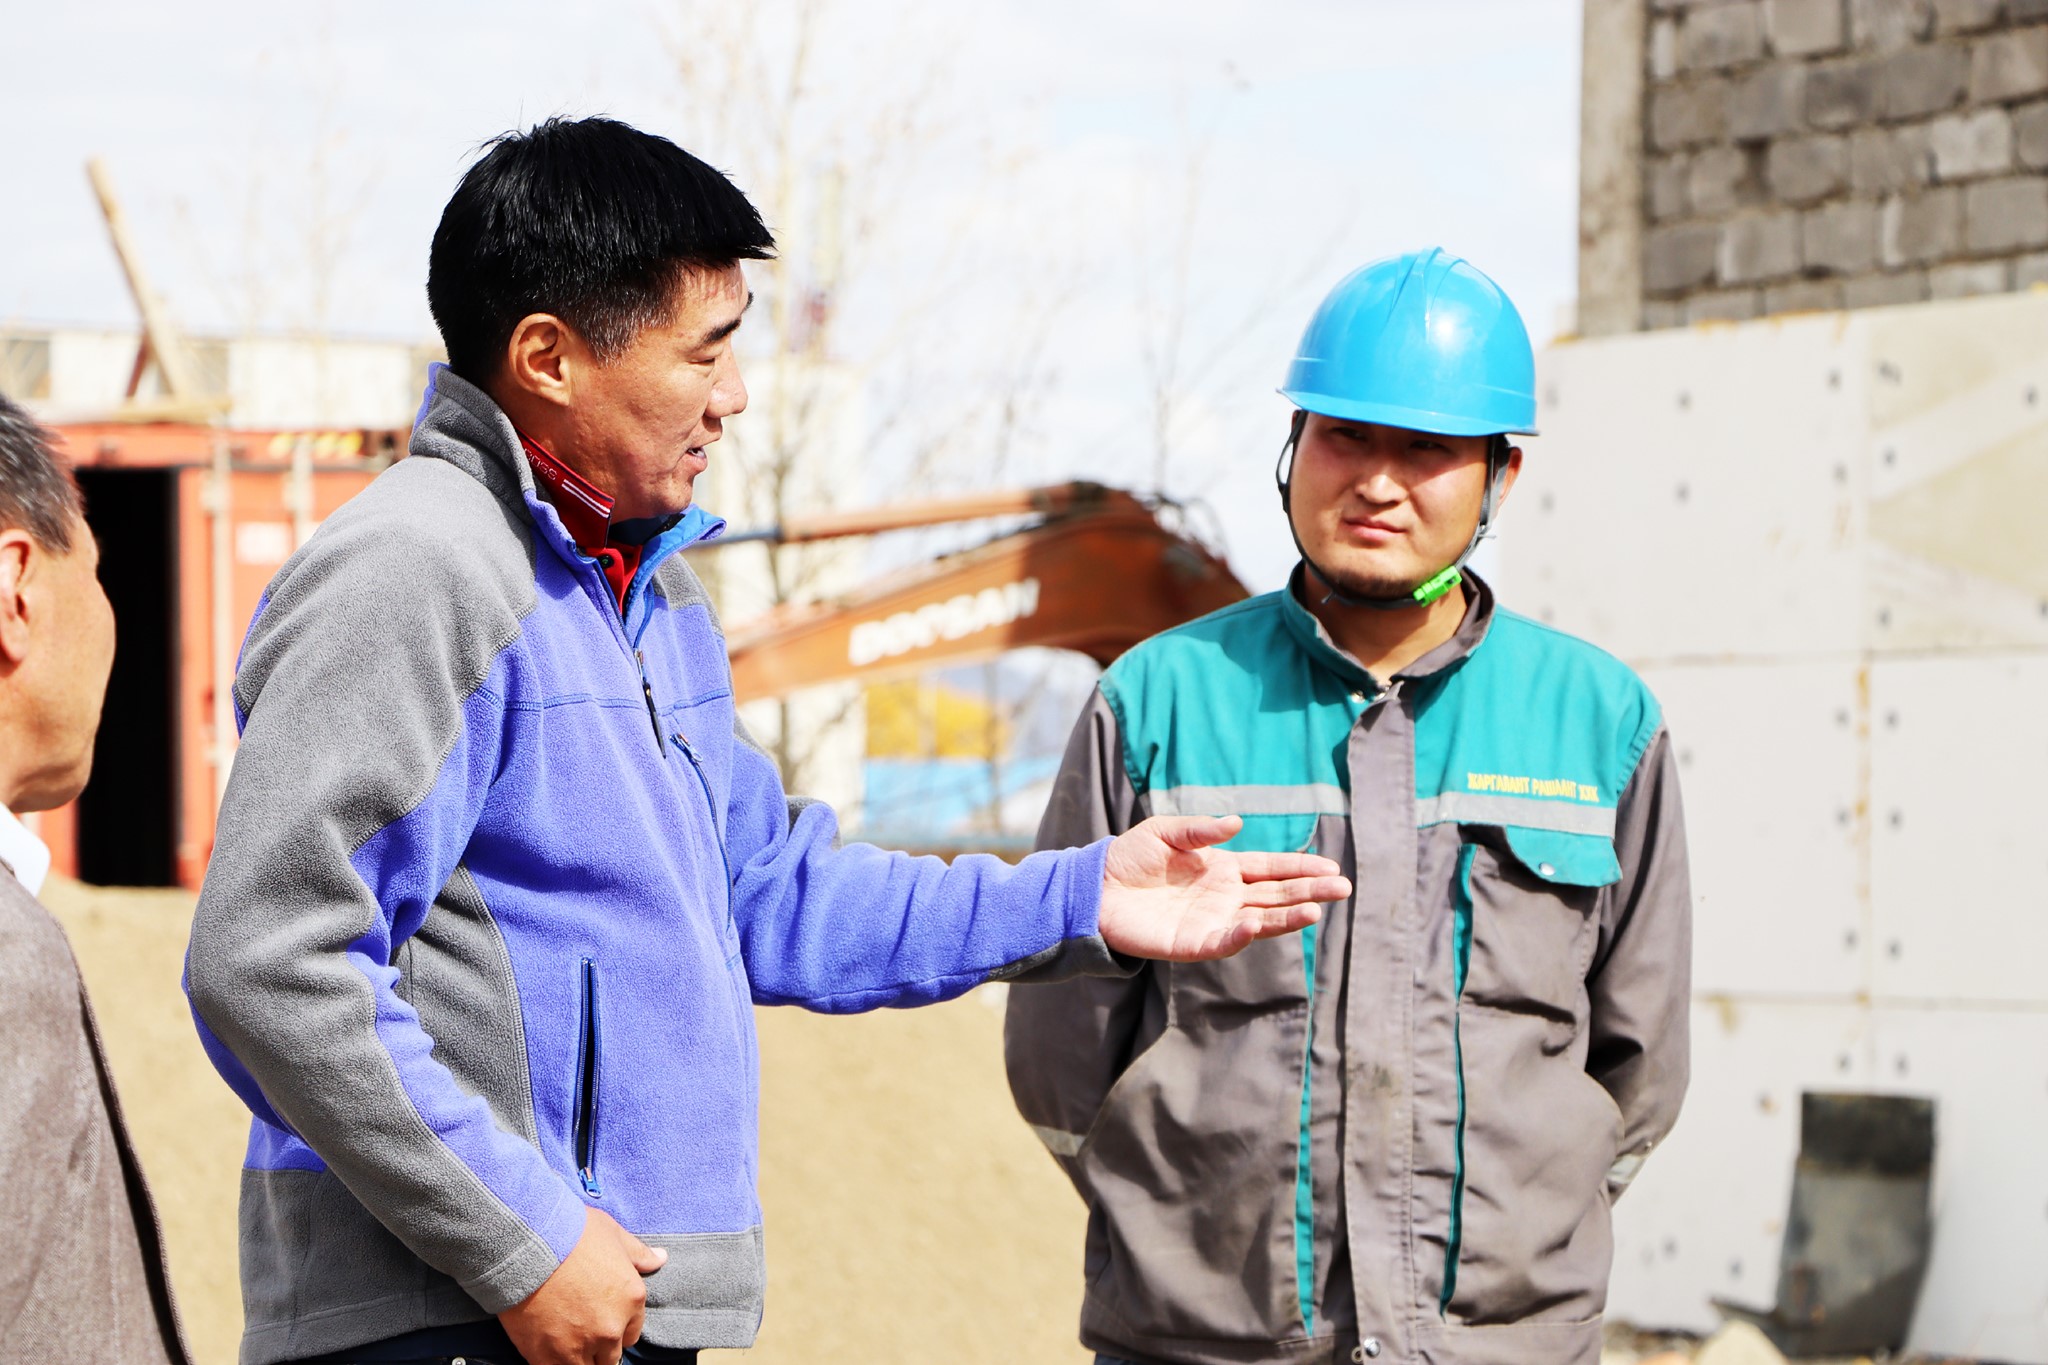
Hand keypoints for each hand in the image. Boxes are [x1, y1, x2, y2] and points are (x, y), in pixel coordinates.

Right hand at [500, 1207, 667, 1364]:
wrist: (527, 1244)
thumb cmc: (571, 1233)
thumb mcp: (613, 1234)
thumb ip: (638, 1253)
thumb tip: (660, 1258)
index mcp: (631, 1300)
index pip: (632, 1334)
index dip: (618, 1328)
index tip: (603, 1320)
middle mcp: (609, 1329)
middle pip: (610, 1358)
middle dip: (600, 1349)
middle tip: (583, 1333)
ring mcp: (578, 1346)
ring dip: (580, 1360)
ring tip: (567, 1345)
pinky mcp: (545, 1356)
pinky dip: (555, 1364)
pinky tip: (549, 1351)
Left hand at [1097, 815, 1350, 961]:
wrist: (1096, 889)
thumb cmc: (1130, 858)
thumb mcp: (1166, 832)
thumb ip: (1200, 829)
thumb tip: (1238, 824)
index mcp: (1224, 869)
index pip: (1271, 869)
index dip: (1301, 869)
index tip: (1332, 868)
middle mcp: (1225, 897)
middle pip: (1276, 895)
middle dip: (1309, 892)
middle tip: (1343, 888)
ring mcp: (1212, 922)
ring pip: (1259, 920)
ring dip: (1286, 917)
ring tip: (1315, 911)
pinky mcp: (1192, 944)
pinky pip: (1222, 942)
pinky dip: (1240, 935)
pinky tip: (1256, 924)